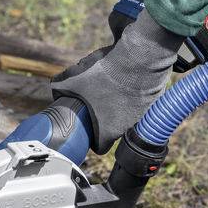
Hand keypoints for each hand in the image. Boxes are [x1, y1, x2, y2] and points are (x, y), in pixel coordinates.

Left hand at [52, 9, 183, 153]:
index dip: (93, 141)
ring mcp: (142, 115)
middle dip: (105, 120)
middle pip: (114, 131)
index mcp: (108, 131)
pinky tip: (127, 81)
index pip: (100, 149)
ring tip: (112, 89)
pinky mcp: (153, 101)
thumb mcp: (73, 79)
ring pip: (128, 116)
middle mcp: (126, 128)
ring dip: (120, 107)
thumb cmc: (104, 74)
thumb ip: (59, 88)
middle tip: (97, 105)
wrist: (138, 58)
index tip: (89, 131)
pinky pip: (140, 102)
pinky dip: (134, 95)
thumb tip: (54, 89)